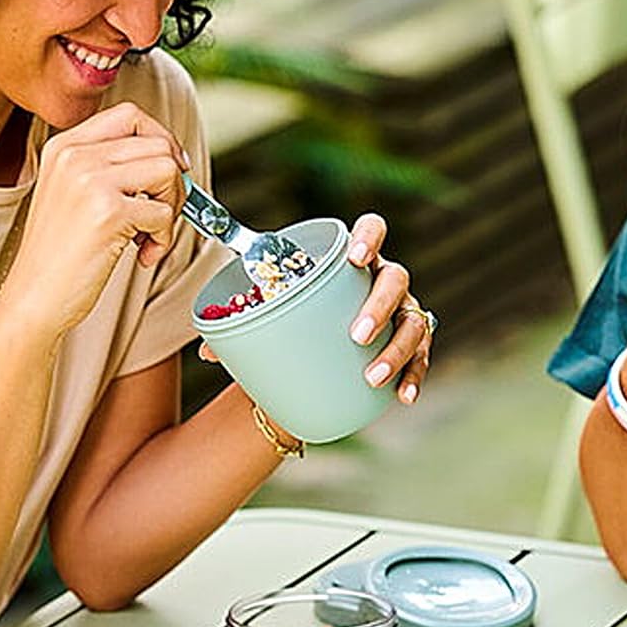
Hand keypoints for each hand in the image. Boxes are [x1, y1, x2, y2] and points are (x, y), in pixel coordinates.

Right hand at [0, 102, 188, 337]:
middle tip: (160, 214)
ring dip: (172, 208)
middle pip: (158, 143)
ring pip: (168, 170)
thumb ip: (110, 168)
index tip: (171, 169)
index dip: (161, 139)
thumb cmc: (58, 255)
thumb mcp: (74, 194)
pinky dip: (164, 239)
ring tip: (149, 235)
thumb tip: (173, 159)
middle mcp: (75, 156)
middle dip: (173, 182)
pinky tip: (142, 255)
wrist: (32, 299)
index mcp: (65, 146)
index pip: (130, 115)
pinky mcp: (108, 213)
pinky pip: (165, 213)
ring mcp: (90, 181)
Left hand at [199, 213, 433, 403]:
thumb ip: (242, 321)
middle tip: (355, 334)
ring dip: (396, 349)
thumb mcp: (270, 312)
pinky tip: (402, 396)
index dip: (368, 237)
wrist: (313, 352)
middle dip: (379, 306)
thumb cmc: (293, 320)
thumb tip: (206, 350)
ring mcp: (403, 311)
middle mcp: (384, 280)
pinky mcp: (411, 345)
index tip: (353, 257)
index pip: (371, 229)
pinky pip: (420, 359)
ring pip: (413, 323)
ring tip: (372, 376)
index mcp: (354, 258)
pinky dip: (413, 376)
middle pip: (395, 280)